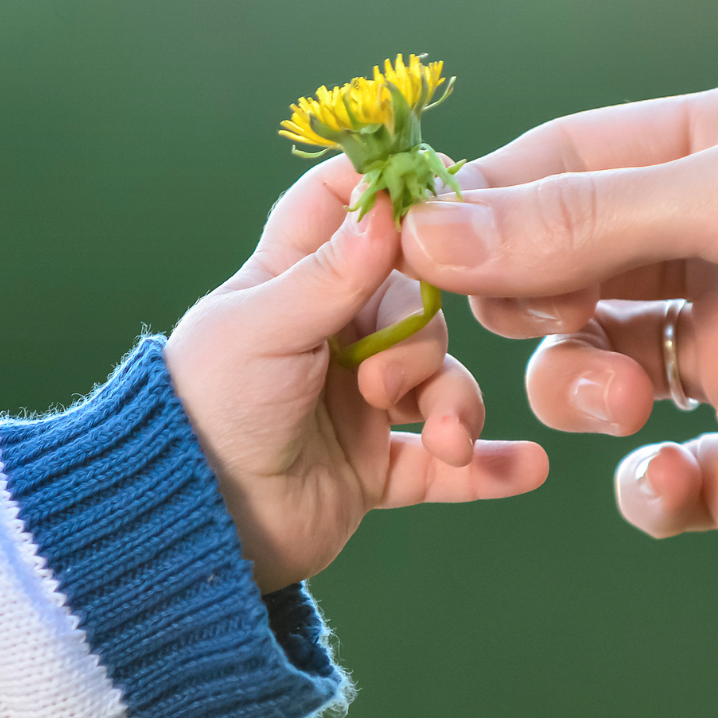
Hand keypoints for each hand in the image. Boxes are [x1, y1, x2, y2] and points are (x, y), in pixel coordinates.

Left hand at [165, 157, 548, 589]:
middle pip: (417, 304)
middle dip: (422, 342)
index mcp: (290, 282)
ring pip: (440, 382)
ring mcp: (356, 403)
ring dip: (456, 407)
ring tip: (449, 441)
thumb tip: (389, 202)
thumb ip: (331, 272)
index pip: (343, 207)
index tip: (441, 191)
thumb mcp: (262, 329)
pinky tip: (528, 466)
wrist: (190, 526)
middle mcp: (330, 336)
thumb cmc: (204, 410)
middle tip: (384, 386)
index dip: (388, 191)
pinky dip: (485, 466)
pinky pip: (446, 465)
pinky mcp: (373, 468)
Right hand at [401, 64, 717, 561]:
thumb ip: (585, 218)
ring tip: (617, 392)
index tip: (411, 238)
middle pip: (572, 270)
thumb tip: (432, 230)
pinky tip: (679, 476)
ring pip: (598, 373)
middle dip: (527, 294)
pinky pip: (666, 485)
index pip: (576, 162)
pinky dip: (650, 490)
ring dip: (577, 384)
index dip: (490, 201)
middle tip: (512, 313)